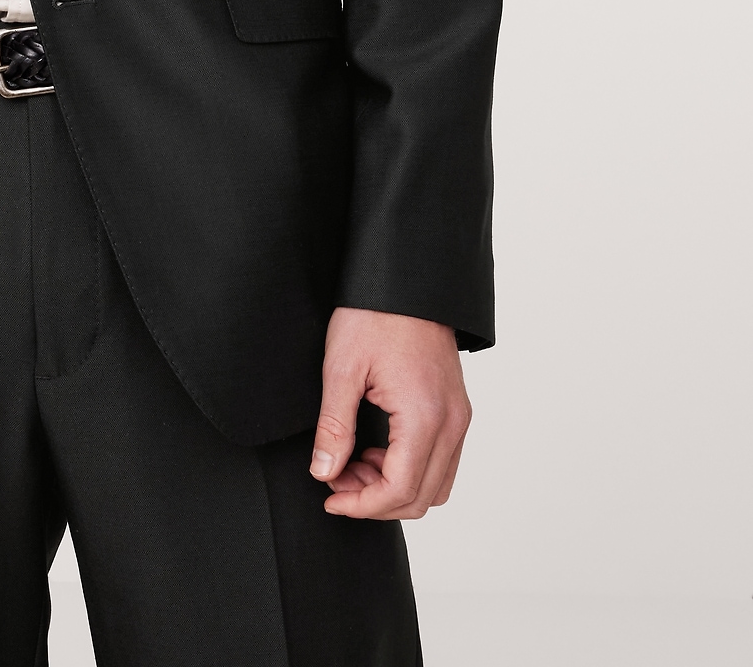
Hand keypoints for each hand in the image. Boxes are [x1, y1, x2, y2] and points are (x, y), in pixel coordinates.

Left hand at [309, 307, 470, 519]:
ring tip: (354, 462)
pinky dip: (411, 469)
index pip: (400, 490)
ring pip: (436, 484)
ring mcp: (459, 417)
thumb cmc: (374, 314)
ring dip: (395, 488)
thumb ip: (334, 427)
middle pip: (422, 498)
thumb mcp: (342, 368)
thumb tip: (324, 472)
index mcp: (425, 415)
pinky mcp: (457, 409)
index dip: (362, 505)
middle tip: (336, 479)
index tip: (330, 497)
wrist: (406, 280)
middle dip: (375, 500)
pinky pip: (442, 461)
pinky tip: (377, 449)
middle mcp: (452, 422)